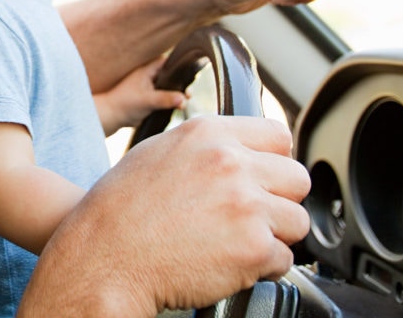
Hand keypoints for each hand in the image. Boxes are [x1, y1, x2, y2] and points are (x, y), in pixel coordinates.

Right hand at [18, 115, 310, 316]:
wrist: (105, 256)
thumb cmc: (121, 209)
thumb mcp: (158, 152)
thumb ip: (206, 147)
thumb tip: (240, 153)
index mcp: (208, 134)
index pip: (279, 136)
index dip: (273, 162)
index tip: (263, 179)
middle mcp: (231, 163)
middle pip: (297, 178)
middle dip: (278, 200)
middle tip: (247, 217)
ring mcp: (246, 205)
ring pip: (296, 221)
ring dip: (273, 235)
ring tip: (232, 241)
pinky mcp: (254, 247)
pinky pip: (283, 259)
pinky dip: (260, 267)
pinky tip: (225, 262)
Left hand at [93, 56, 186, 134]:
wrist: (113, 116)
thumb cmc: (126, 104)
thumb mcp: (148, 100)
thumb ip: (166, 99)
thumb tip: (184, 99)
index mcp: (147, 69)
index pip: (167, 61)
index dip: (179, 64)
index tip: (192, 71)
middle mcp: (149, 75)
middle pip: (171, 74)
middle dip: (181, 81)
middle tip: (189, 92)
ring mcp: (150, 86)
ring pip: (169, 85)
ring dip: (177, 91)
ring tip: (188, 98)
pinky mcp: (150, 97)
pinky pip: (165, 95)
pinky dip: (172, 98)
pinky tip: (180, 104)